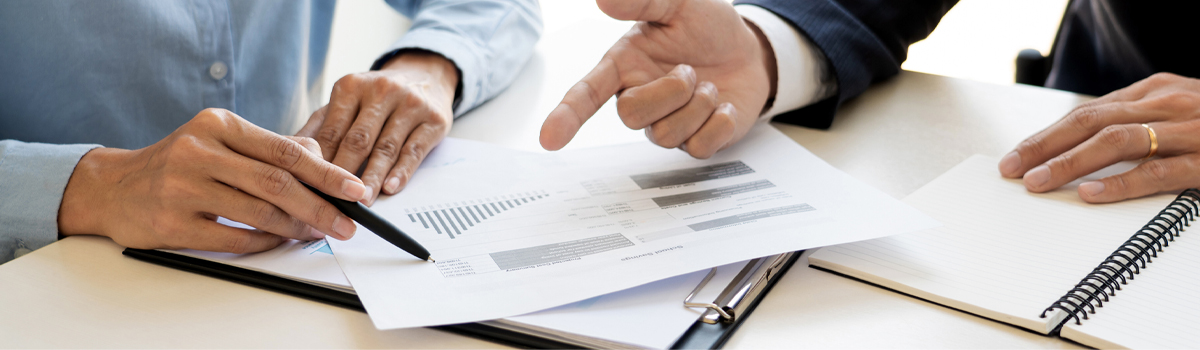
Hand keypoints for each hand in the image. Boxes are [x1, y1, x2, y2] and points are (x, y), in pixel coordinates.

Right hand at [58, 109, 368, 252]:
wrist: (113, 187)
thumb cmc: (179, 163)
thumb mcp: (222, 141)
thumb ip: (270, 149)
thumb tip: (323, 163)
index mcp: (219, 124)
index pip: (285, 150)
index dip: (327, 174)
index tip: (355, 190)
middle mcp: (199, 151)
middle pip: (277, 182)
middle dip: (320, 206)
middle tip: (347, 223)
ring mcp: (183, 187)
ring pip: (258, 211)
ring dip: (297, 227)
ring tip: (319, 233)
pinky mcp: (172, 222)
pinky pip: (233, 237)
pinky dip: (265, 242)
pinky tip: (281, 241)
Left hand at [298, 50, 457, 204]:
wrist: (425, 75)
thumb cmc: (377, 99)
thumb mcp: (347, 103)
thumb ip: (319, 129)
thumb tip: (287, 159)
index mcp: (351, 87)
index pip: (332, 131)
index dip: (319, 162)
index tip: (309, 189)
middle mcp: (381, 90)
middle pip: (358, 140)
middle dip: (343, 173)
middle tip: (332, 202)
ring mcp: (410, 104)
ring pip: (386, 148)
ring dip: (372, 178)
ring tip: (361, 202)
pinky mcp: (434, 119)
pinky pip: (414, 150)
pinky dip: (401, 172)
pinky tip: (391, 188)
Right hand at [539, 0, 775, 157]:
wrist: (751, 50)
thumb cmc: (707, 27)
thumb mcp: (679, 4)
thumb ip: (643, 1)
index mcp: (625, 65)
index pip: (586, 95)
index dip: (566, 116)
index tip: (549, 138)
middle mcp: (640, 98)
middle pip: (630, 117)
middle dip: (669, 92)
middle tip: (691, 70)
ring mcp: (666, 124)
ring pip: (666, 136)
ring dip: (698, 105)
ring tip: (710, 85)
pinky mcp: (695, 142)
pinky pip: (699, 148)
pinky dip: (720, 124)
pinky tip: (725, 106)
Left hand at [999, 73, 1199, 202]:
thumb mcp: (1180, 111)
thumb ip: (1140, 122)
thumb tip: (1083, 151)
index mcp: (1158, 91)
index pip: (1088, 111)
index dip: (1047, 134)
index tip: (1016, 155)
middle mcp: (1169, 104)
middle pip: (1091, 121)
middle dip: (1044, 146)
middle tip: (1012, 168)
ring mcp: (1190, 130)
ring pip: (1117, 141)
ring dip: (1070, 163)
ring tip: (1038, 182)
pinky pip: (1158, 171)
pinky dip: (1121, 184)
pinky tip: (1091, 194)